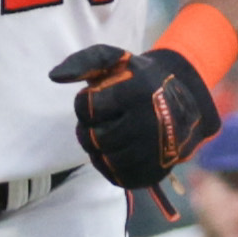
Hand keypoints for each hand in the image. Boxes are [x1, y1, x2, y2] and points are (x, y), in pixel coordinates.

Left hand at [52, 41, 220, 191]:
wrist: (183, 108)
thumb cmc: (139, 82)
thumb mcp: (116, 60)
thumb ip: (83, 61)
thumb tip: (54, 77)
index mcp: (138, 92)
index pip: (85, 108)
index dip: (85, 104)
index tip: (100, 100)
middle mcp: (149, 124)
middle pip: (92, 138)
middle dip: (90, 128)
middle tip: (106, 119)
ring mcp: (153, 152)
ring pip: (101, 159)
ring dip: (99, 148)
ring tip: (113, 133)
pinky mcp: (152, 173)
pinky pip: (115, 176)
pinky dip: (110, 165)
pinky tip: (120, 150)